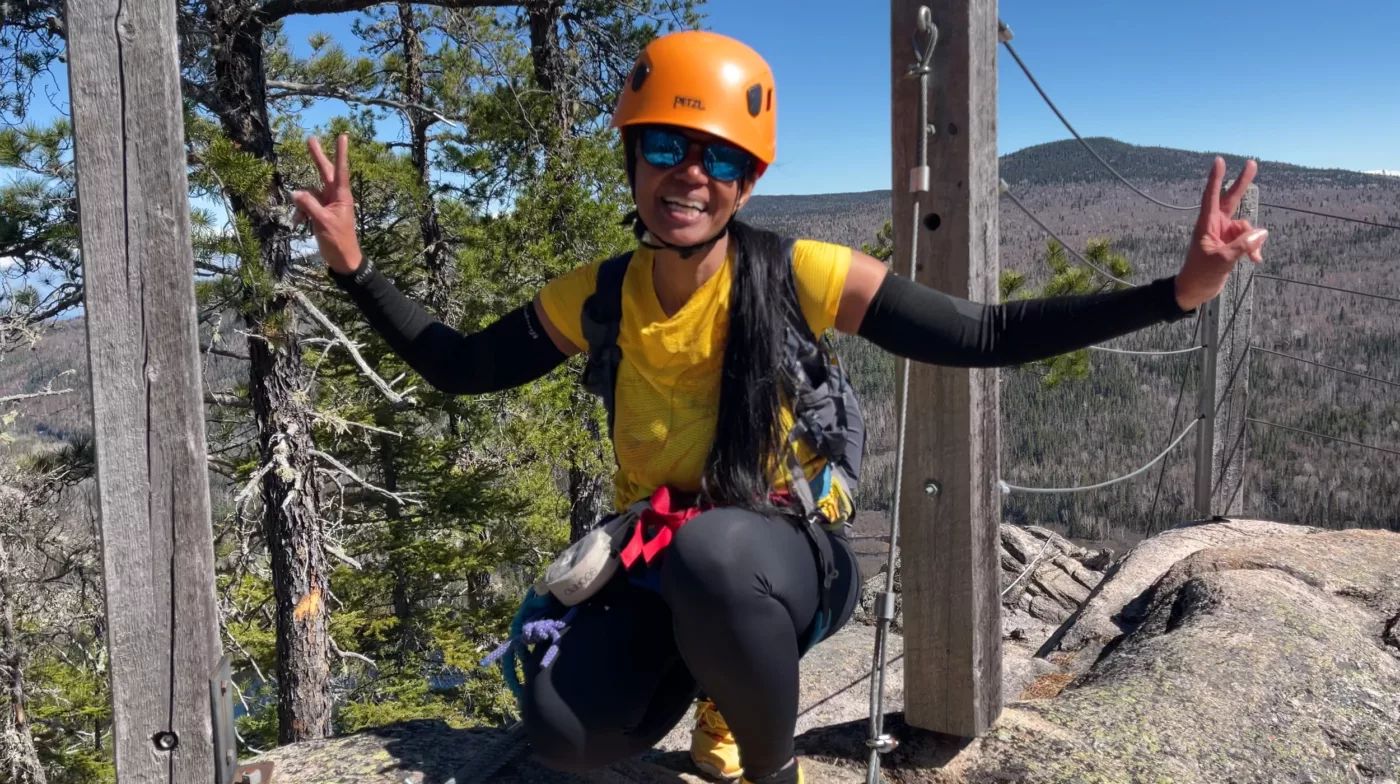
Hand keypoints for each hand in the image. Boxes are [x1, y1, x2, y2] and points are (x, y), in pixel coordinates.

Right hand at [291, 134, 361, 274]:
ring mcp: (327, 203)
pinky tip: (299, 223)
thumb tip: (296, 192)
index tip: (343, 136)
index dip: (341, 153)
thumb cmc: (338, 241)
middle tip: (310, 139)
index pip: (340, 170)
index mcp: (342, 195)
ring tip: (301, 220)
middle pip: (324, 172)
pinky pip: (305, 204)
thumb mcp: (323, 222)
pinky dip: (300, 212)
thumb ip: (309, 206)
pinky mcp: (320, 211)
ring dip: (301, 204)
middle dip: (316, 157)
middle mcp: (335, 196)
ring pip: (308, 193)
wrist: (342, 259)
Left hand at [1174, 157, 1267, 310]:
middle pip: (1231, 199)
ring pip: (1246, 227)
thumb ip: (1242, 245)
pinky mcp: (1231, 244)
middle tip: (1252, 162)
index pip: (1211, 196)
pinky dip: (1254, 248)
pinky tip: (1255, 260)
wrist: (1196, 291)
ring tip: (1254, 257)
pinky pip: (1248, 240)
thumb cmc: (1201, 274)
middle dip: (1242, 183)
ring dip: (1253, 241)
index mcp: (1206, 224)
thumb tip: (1262, 232)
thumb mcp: (1222, 260)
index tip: (1219, 161)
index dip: (1216, 178)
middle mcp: (1216, 225)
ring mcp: (1224, 234)